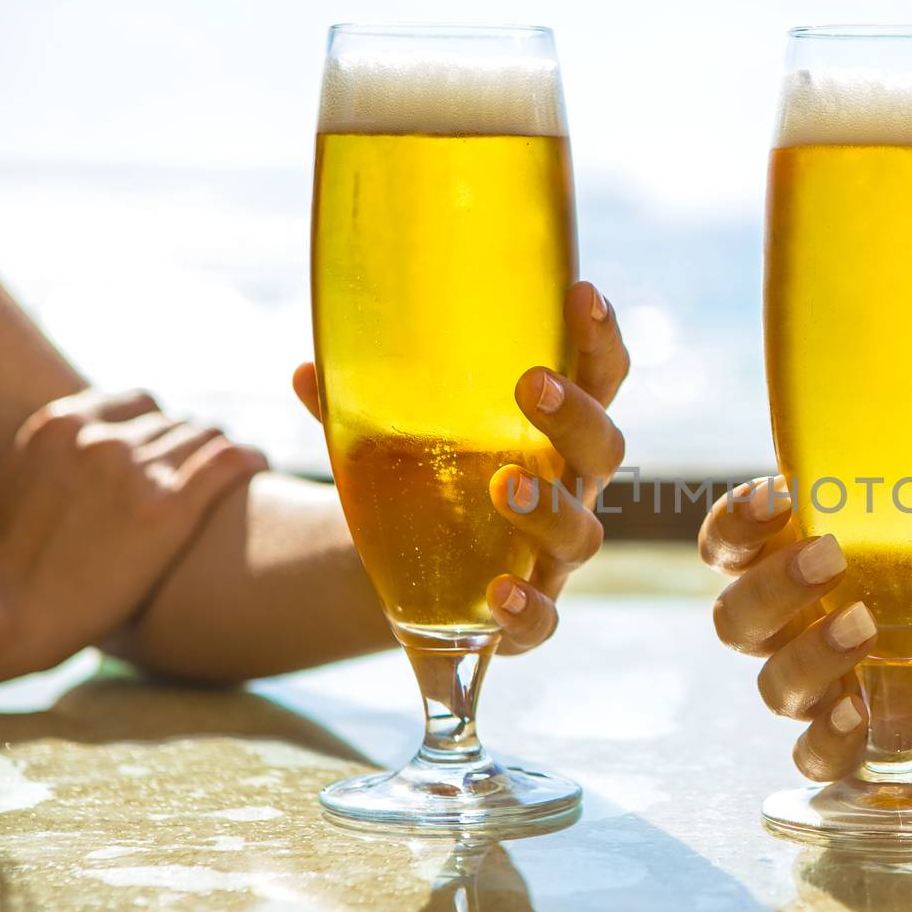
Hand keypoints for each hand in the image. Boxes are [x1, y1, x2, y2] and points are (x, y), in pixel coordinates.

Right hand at [0, 389, 266, 686]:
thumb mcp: (15, 484)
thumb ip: (56, 460)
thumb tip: (77, 461)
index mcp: (62, 425)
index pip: (139, 403)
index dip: (160, 428)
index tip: (172, 449)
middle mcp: (103, 438)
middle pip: (175, 423)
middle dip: (191, 446)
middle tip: (208, 470)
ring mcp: (137, 471)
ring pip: (205, 436)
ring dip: (221, 452)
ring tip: (237, 470)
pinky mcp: (168, 509)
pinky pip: (228, 462)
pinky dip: (249, 459)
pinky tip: (260, 466)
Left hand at [293, 280, 628, 654]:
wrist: (412, 577)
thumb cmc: (426, 484)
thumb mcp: (395, 437)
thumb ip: (360, 408)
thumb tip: (308, 373)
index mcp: (552, 432)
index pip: (599, 377)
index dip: (600, 337)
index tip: (581, 292)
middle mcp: (570, 487)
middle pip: (604, 448)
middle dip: (575, 416)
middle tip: (532, 384)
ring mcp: (554, 554)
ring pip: (581, 533)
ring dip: (549, 509)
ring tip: (505, 488)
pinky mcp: (531, 614)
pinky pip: (545, 618)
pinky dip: (528, 608)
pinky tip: (498, 593)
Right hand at [701, 401, 911, 785]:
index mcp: (821, 553)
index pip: (738, 538)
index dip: (735, 522)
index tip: (774, 497)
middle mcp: (809, 619)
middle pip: (737, 613)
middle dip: (768, 588)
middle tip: (831, 560)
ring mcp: (832, 683)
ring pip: (772, 681)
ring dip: (807, 658)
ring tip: (866, 632)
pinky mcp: (862, 741)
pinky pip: (813, 755)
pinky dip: (827, 740)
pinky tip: (864, 720)